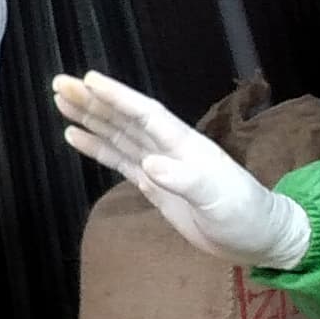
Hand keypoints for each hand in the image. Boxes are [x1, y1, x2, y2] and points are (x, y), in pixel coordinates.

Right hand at [54, 73, 310, 267]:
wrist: (260, 238)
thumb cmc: (246, 215)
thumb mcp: (219, 199)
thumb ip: (187, 180)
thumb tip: (150, 164)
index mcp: (185, 146)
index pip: (146, 114)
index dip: (118, 97)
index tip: (88, 80)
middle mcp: (169, 149)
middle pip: (125, 119)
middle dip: (93, 101)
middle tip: (60, 84)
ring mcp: (161, 166)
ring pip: (118, 135)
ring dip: (90, 118)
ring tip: (61, 102)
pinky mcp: (155, 185)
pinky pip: (119, 160)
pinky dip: (97, 147)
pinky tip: (75, 136)